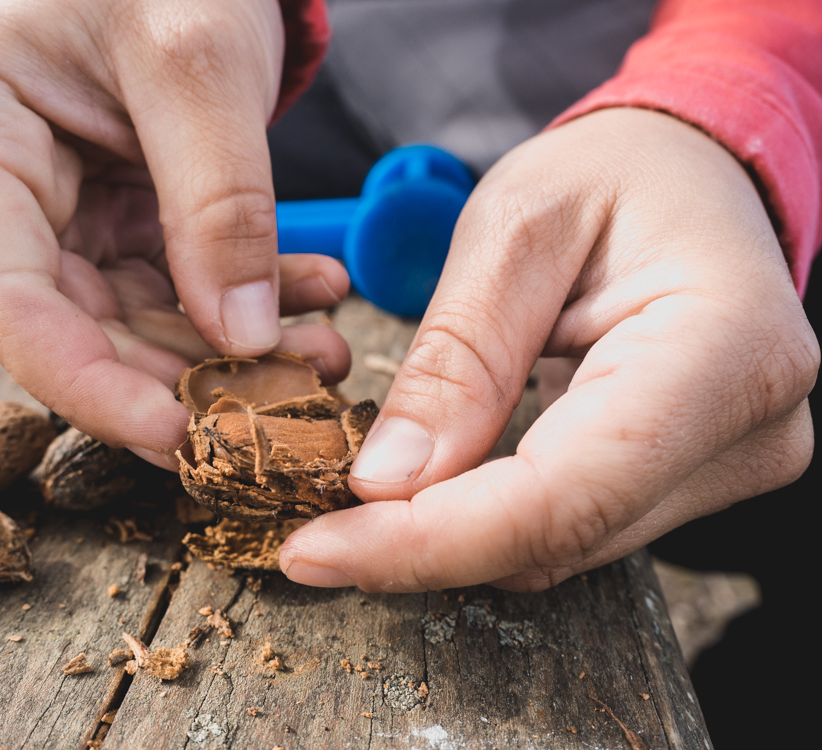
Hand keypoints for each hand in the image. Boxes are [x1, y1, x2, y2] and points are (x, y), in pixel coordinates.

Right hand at [0, 0, 349, 468]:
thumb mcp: (198, 61)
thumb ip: (219, 201)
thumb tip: (242, 340)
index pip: (1, 296)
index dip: (84, 383)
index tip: (174, 434)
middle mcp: (1, 184)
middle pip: (71, 325)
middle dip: (177, 377)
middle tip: (273, 407)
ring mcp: (61, 208)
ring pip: (133, 321)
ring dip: (229, 351)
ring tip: (321, 356)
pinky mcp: (118, 219)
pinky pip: (176, 288)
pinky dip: (248, 304)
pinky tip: (314, 297)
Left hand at [280, 107, 819, 591]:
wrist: (691, 178)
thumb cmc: (615, 175)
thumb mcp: (515, 228)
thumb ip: (458, 358)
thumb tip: (388, 482)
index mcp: (723, 349)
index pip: (561, 495)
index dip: (429, 540)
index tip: (318, 549)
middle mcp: (746, 430)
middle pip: (558, 535)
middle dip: (421, 543)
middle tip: (313, 524)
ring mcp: (726, 465)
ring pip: (558, 547)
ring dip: (449, 533)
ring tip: (363, 492)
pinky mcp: (688, 480)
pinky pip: (568, 526)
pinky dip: (487, 516)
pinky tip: (432, 480)